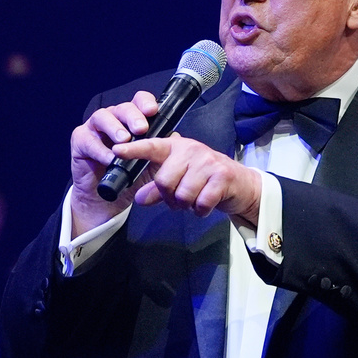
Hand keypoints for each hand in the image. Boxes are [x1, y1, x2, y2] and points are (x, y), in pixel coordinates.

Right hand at [69, 91, 158, 235]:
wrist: (108, 200)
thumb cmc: (131, 176)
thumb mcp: (152, 163)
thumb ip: (163, 149)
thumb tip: (176, 137)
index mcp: (132, 120)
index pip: (139, 102)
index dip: (145, 103)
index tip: (153, 111)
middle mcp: (114, 119)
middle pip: (123, 108)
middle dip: (133, 116)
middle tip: (141, 128)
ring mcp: (95, 128)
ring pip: (103, 117)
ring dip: (115, 127)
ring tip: (124, 140)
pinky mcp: (80, 140)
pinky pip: (88, 140)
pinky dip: (100, 149)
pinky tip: (109, 158)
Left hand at [114, 134, 261, 225]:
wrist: (241, 184)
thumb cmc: (206, 180)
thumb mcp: (180, 180)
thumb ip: (158, 188)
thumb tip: (139, 198)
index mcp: (177, 147)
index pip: (151, 147)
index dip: (133, 149)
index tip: (117, 151)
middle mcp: (191, 150)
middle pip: (164, 180)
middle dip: (169, 197)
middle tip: (179, 199)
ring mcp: (208, 162)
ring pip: (182, 194)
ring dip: (186, 206)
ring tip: (194, 200)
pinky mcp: (222, 176)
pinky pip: (201, 202)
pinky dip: (201, 210)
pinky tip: (206, 204)